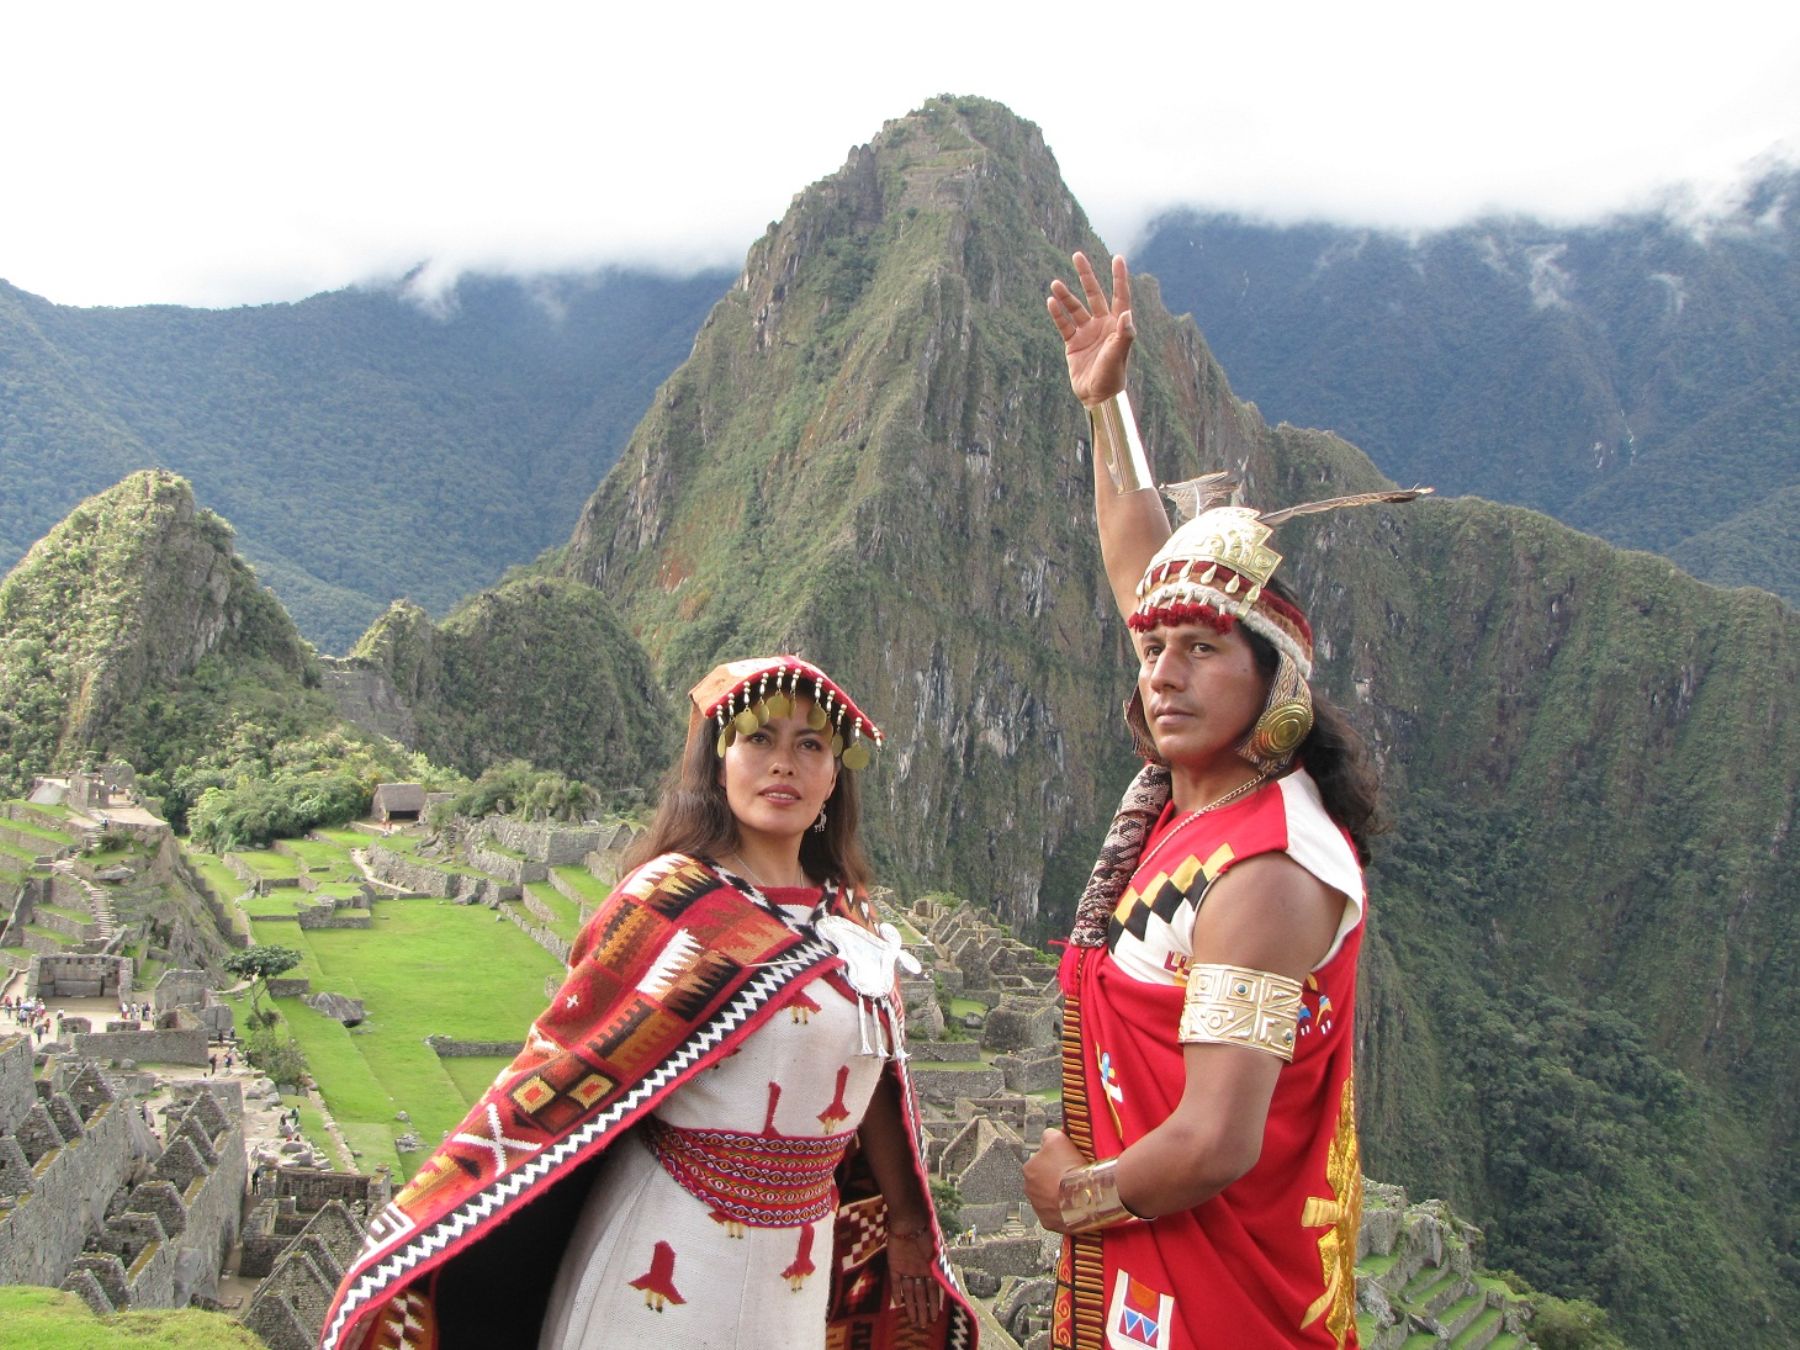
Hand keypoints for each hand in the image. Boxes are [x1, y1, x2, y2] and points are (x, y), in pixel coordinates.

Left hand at [886, 1223, 943, 1325]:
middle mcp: (919, 1271)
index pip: (933, 1291)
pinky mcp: (894, 1265)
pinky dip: (896, 1293)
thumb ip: (941, 1272)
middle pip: (921, 1295)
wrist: (910, 1221)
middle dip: (923, 1310)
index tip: (936, 1319)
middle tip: (923, 1325)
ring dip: (911, 1306)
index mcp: (931, 1269)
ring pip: (909, 1292)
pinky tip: (898, 1304)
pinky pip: (895, 1282)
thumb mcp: (938, 1254)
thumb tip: (949, 1288)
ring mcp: (907, 1268)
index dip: (934, 1305)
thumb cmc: (928, 1235)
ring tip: (913, 1321)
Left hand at [1022, 1126, 1087, 1232]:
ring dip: (1059, 1195)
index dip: (1055, 1160)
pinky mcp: (1049, 1222)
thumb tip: (1048, 1135)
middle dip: (1055, 1179)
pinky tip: (1074, 1204)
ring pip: (1049, 1198)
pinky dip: (1063, 1210)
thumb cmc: (1070, 1167)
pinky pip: (1056, 1214)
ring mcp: (1038, 1208)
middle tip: (1072, 1176)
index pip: (1040, 1161)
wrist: (1084, 1195)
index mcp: (1028, 1169)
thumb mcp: (1058, 1138)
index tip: (1067, 1161)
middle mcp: (1029, 1189)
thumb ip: (1049, 1134)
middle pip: (1043, 1180)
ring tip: (1075, 1191)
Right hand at [1046, 251, 1135, 406]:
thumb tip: (1126, 314)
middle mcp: (1102, 325)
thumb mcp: (1119, 355)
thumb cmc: (1112, 377)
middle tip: (1077, 255)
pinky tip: (1050, 302)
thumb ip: (1124, 335)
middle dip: (1086, 275)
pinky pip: (1063, 324)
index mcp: (1117, 325)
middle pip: (1094, 294)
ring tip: (1054, 284)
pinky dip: (1057, 314)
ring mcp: (1087, 333)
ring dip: (1065, 296)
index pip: (1119, 295)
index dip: (1119, 277)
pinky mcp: (1073, 344)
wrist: (1097, 397)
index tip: (1117, 257)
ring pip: (1075, 308)